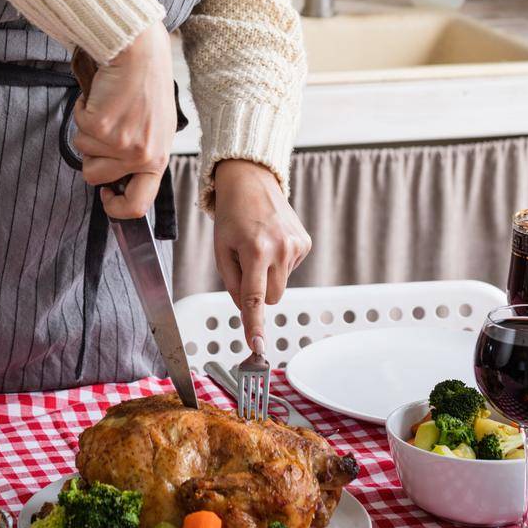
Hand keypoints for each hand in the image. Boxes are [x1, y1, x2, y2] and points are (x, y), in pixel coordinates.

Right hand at [71, 23, 176, 219]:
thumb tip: (115, 180)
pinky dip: (82, 109)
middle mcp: (141, 155)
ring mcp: (121, 143)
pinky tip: (100, 95)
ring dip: (88, 129)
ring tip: (109, 106)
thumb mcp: (156, 127)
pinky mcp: (101, 126)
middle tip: (106, 127)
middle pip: (95, 176)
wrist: (140, 52)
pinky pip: (77, 126)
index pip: (139, 205)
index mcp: (158, 158)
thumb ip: (141, 155)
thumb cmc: (147, 84)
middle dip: (91, 154)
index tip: (106, 194)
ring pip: (83, 151)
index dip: (116, 207)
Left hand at [210, 160, 310, 350]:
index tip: (258, 345)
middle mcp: (280, 248)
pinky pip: (290, 269)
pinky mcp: (305, 242)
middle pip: (271, 298)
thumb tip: (247, 309)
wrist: (252, 182)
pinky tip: (272, 240)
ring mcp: (296, 245)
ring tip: (258, 245)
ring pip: (281, 284)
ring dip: (269, 274)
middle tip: (246, 266)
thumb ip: (232, 283)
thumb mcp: (222, 249)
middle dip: (259, 293)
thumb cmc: (232, 215)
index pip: (254, 298)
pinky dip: (279, 262)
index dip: (254, 324)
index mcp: (255, 250)